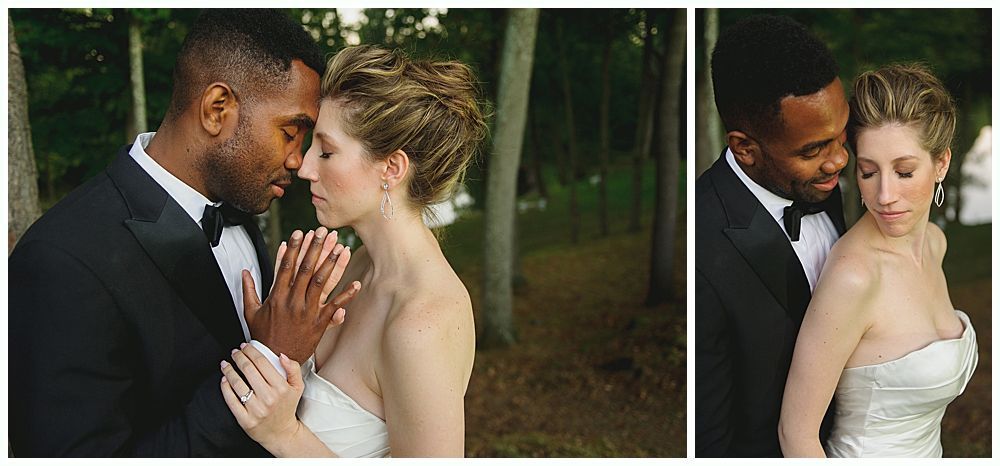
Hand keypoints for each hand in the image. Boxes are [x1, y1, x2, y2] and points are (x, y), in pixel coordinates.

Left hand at [220, 343, 303, 449]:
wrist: (281, 433)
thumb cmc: (287, 408)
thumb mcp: (297, 387)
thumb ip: (293, 369)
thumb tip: (281, 356)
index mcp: (281, 388)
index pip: (262, 363)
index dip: (251, 352)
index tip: (245, 346)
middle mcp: (268, 398)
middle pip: (248, 370)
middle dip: (239, 357)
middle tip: (234, 352)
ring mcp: (255, 409)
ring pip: (237, 384)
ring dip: (229, 370)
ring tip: (225, 364)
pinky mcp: (245, 419)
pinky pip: (231, 400)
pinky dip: (225, 388)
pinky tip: (224, 380)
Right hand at [244, 227, 361, 361]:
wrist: (274, 360)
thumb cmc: (263, 337)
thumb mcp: (250, 312)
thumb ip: (248, 290)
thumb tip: (245, 272)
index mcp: (277, 296)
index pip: (286, 266)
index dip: (294, 248)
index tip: (299, 233)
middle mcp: (293, 301)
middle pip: (307, 269)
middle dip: (316, 248)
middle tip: (323, 232)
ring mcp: (307, 311)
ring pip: (322, 283)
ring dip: (332, 264)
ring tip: (340, 248)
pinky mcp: (319, 323)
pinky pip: (335, 306)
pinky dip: (346, 296)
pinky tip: (356, 284)